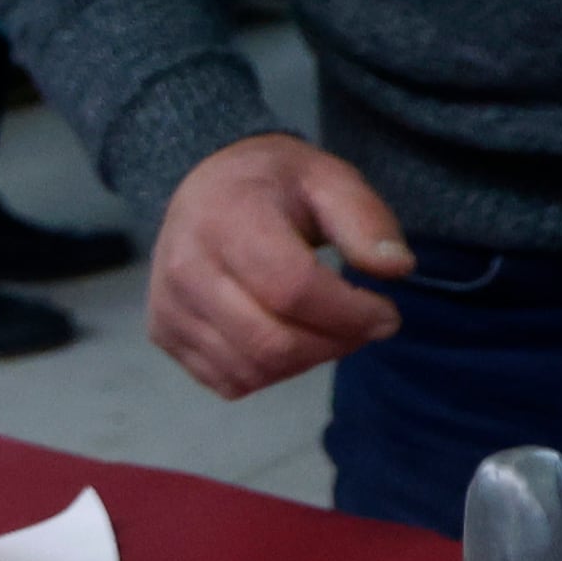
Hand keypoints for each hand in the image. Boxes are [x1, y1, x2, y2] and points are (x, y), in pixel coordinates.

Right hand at [148, 135, 414, 399]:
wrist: (203, 188)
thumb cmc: (274, 186)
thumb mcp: (329, 179)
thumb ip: (366, 221)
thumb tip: (397, 269)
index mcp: (227, 219)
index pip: (292, 290)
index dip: (350, 314)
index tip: (387, 313)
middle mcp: (185, 267)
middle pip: (272, 342)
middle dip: (335, 345)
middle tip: (365, 327)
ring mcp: (170, 306)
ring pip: (253, 370)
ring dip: (307, 362)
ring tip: (327, 330)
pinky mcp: (164, 334)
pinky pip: (229, 381)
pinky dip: (271, 373)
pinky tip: (287, 338)